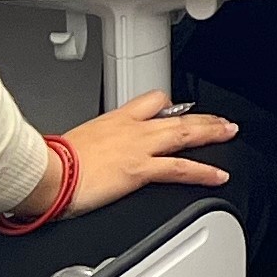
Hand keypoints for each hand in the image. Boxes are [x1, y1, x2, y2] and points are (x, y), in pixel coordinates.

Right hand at [47, 92, 237, 218]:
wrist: (47, 172)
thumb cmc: (53, 162)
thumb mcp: (75, 144)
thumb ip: (92, 146)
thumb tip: (88, 157)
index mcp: (114, 119)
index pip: (150, 102)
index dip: (168, 106)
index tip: (180, 110)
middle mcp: (131, 128)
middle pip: (176, 116)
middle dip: (202, 117)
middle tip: (221, 120)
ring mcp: (139, 147)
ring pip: (184, 134)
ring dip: (211, 133)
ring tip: (229, 134)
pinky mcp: (140, 169)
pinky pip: (180, 168)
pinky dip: (203, 171)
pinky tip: (218, 175)